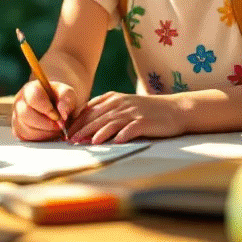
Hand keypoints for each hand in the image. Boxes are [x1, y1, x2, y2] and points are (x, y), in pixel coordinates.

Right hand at [11, 79, 78, 140]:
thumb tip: (62, 113)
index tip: (58, 116)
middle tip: (59, 125)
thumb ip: (67, 100)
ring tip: (55, 129)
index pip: (33, 97)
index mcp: (31, 88)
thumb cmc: (61, 100)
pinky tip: (48, 132)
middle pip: (25, 114)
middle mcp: (20, 101)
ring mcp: (17, 116)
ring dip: (44, 132)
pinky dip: (40, 138)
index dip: (46, 109)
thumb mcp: (69, 95)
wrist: (58, 108)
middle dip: (46, 123)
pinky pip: (26, 138)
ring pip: (26, 128)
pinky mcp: (18, 130)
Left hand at [67, 91, 184, 143]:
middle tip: (70, 140)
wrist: (175, 109)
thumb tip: (87, 122)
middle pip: (97, 117)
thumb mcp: (125, 105)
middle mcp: (121, 104)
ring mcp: (133, 112)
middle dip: (81, 128)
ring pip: (110, 122)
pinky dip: (121, 135)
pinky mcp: (144, 122)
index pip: (90, 109)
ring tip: (86, 142)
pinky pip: (130, 129)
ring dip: (97, 132)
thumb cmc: (148, 110)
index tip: (66, 132)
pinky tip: (114, 142)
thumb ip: (107, 110)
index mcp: (114, 99)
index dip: (77, 121)